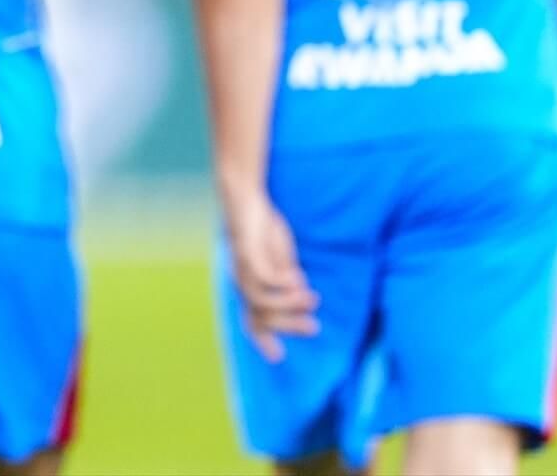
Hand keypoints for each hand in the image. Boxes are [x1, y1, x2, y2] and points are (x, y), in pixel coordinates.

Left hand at [223, 183, 318, 362]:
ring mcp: (242, 268)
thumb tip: (300, 295)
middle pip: (260, 315)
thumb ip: (287, 277)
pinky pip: (263, 276)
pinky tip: (299, 278)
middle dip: (288, 325)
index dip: (263, 339)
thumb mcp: (278, 257)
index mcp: (247, 285)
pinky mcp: (246, 251)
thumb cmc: (262, 229)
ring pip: (260, 300)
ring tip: (313, 300)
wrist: (246, 199)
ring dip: (288, 304)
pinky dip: (282, 283)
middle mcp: (241, 281)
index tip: (277, 357)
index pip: (252, 319)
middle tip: (315, 328)